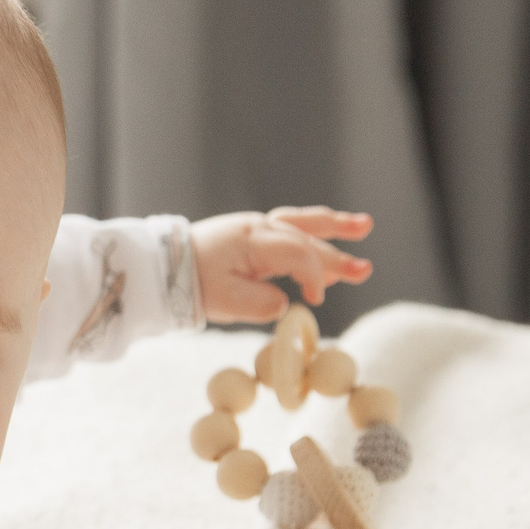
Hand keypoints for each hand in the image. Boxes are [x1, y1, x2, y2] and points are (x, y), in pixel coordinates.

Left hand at [191, 206, 373, 322]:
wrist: (164, 266)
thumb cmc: (192, 283)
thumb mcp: (223, 301)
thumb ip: (258, 304)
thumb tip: (284, 305)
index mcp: (253, 241)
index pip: (298, 254)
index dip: (314, 276)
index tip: (315, 300)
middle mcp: (260, 228)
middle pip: (307, 238)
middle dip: (338, 256)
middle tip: (364, 270)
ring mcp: (258, 227)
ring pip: (303, 224)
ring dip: (335, 227)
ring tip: (365, 224)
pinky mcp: (255, 234)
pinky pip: (292, 228)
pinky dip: (315, 232)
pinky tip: (336, 235)